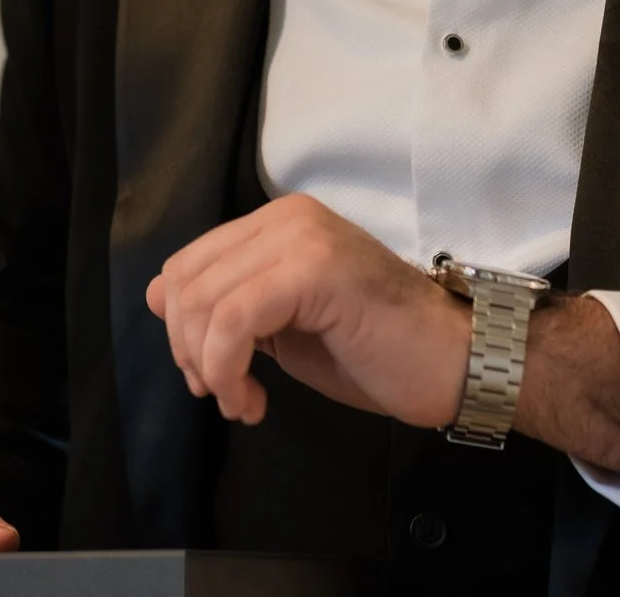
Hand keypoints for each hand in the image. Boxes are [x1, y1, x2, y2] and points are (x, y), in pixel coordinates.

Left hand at [143, 195, 619, 478]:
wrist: (458, 364)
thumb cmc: (379, 350)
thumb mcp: (284, 324)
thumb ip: (229, 305)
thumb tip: (161, 298)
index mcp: (277, 223)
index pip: (188, 265)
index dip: (182, 328)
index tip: (209, 376)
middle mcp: (285, 218)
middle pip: (187, 284)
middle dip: (190, 352)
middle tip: (224, 394)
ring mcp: (300, 237)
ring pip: (203, 303)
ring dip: (211, 368)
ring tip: (242, 402)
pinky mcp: (313, 270)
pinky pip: (233, 321)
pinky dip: (227, 369)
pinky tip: (253, 400)